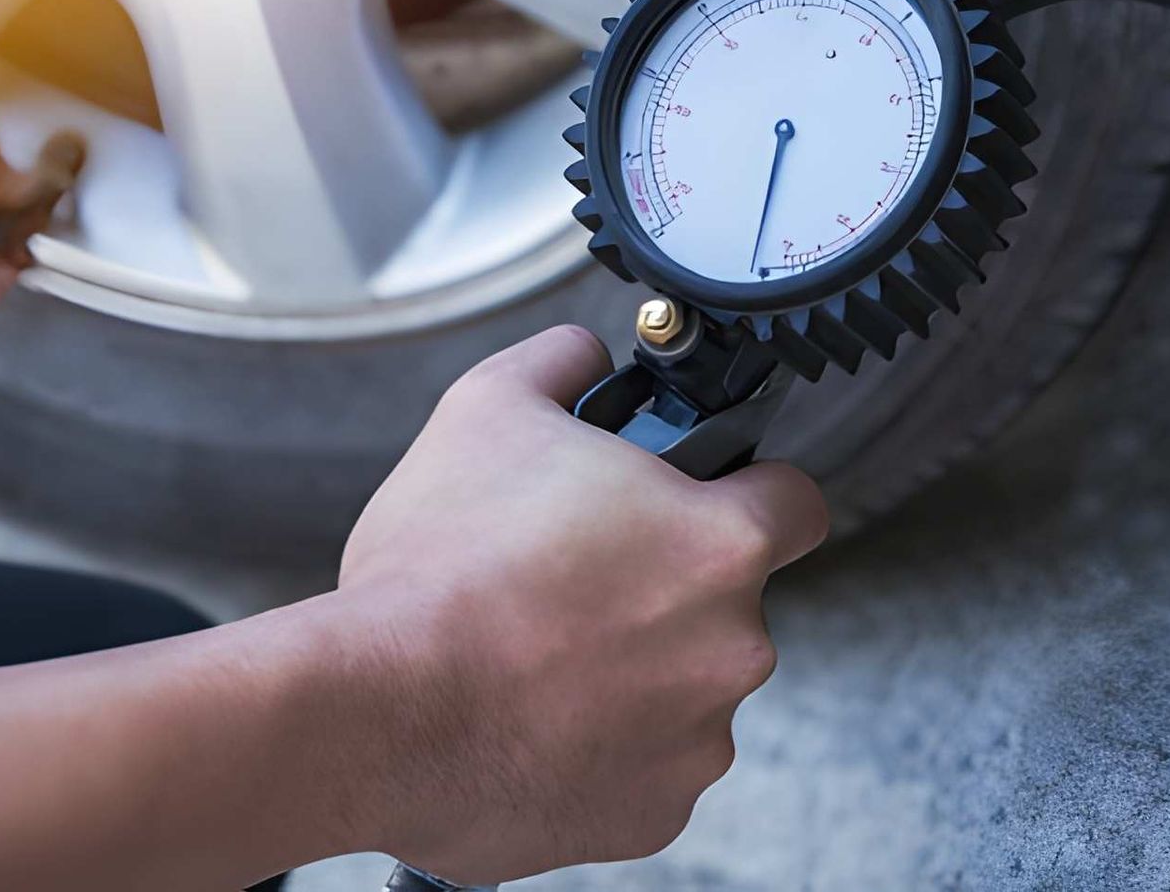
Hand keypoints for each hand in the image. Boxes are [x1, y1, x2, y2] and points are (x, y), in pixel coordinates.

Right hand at [341, 327, 827, 884]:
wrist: (372, 714)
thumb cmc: (435, 570)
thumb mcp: (485, 408)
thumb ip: (559, 362)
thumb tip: (581, 354)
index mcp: (716, 546)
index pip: (797, 503)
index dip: (751, 488)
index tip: (709, 496)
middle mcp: (730, 649)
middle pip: (726, 600)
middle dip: (663, 584)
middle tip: (573, 572)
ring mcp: (695, 741)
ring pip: (686, 686)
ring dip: (634, 668)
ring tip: (535, 650)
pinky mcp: (650, 815)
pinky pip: (646, 764)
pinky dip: (603, 745)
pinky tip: (530, 716)